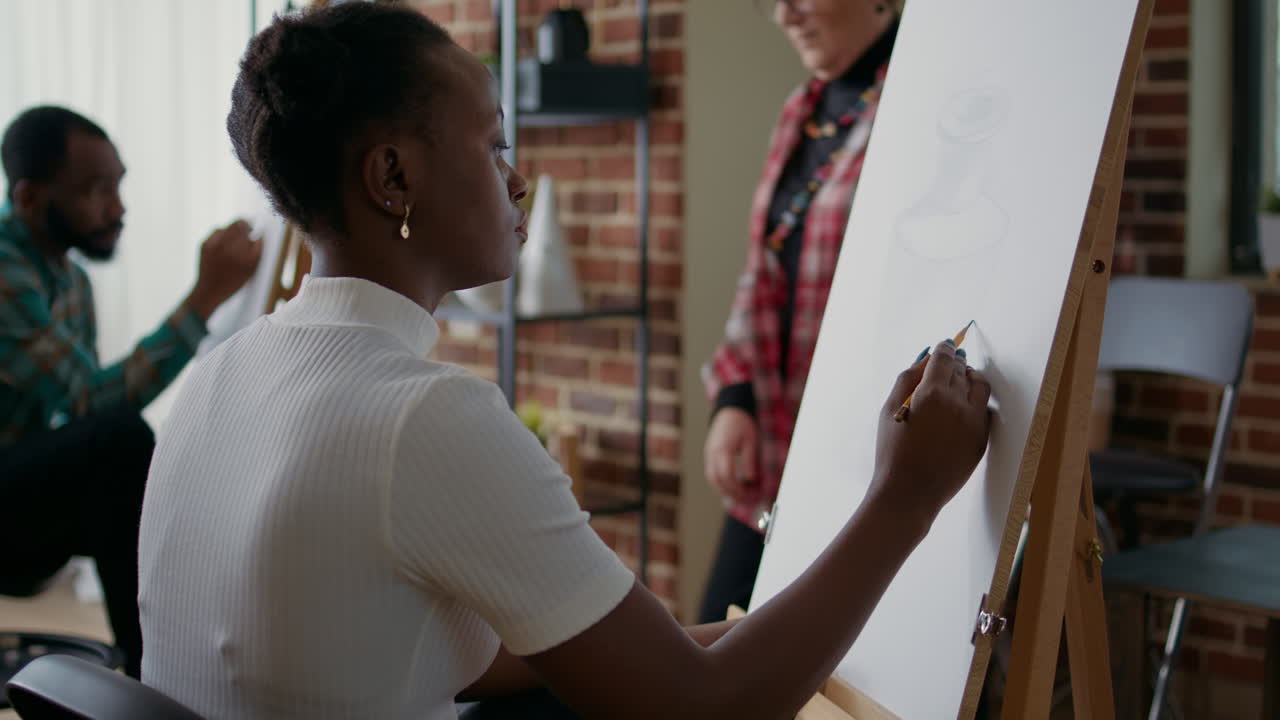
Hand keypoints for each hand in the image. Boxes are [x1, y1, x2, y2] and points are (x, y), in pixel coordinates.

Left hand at [185, 219, 261, 319]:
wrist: (210, 290)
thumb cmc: (233, 282)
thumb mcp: (251, 269)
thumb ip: (257, 250)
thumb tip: (258, 236)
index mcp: (240, 251)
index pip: (245, 226)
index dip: (249, 227)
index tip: (251, 232)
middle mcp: (226, 245)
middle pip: (236, 224)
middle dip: (241, 228)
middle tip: (244, 236)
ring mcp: (213, 244)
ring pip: (225, 228)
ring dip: (230, 233)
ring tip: (232, 245)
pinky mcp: (204, 245)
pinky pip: (215, 234)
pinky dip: (220, 238)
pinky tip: (222, 247)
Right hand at [704, 406, 758, 502]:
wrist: (729, 410)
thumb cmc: (741, 423)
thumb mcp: (750, 440)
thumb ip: (750, 460)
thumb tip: (751, 480)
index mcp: (723, 449)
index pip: (727, 476)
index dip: (737, 488)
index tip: (749, 495)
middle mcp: (712, 453)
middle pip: (717, 480)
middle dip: (731, 493)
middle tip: (745, 501)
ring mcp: (708, 454)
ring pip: (711, 479)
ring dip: (724, 490)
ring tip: (739, 498)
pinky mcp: (709, 455)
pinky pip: (711, 473)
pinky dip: (720, 483)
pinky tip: (731, 488)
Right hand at [869, 339, 991, 530]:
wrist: (909, 492)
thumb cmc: (892, 451)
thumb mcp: (888, 409)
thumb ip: (907, 379)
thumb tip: (926, 358)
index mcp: (931, 393)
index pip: (945, 357)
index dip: (944, 348)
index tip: (945, 346)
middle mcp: (958, 403)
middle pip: (962, 369)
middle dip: (954, 364)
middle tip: (946, 366)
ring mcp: (974, 422)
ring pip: (980, 386)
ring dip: (969, 379)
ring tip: (958, 384)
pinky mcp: (982, 438)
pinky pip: (985, 409)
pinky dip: (975, 402)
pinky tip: (961, 408)